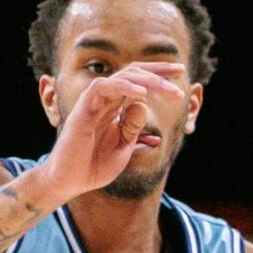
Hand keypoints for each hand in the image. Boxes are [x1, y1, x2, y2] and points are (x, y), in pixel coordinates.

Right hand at [33, 65, 186, 202]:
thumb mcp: (123, 146)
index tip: (180, 73)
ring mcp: (94, 103)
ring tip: (167, 88)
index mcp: (116, 107)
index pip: (138, 81)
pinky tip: (142, 94)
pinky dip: (123, 87)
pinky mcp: (83, 109)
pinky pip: (103, 88)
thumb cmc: (94, 165)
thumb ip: (134, 128)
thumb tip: (146, 106)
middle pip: (132, 72)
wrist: (72, 181)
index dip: (158, 75)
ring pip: (121, 77)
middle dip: (158, 70)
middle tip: (180, 71)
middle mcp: (105, 100)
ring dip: (147, 80)